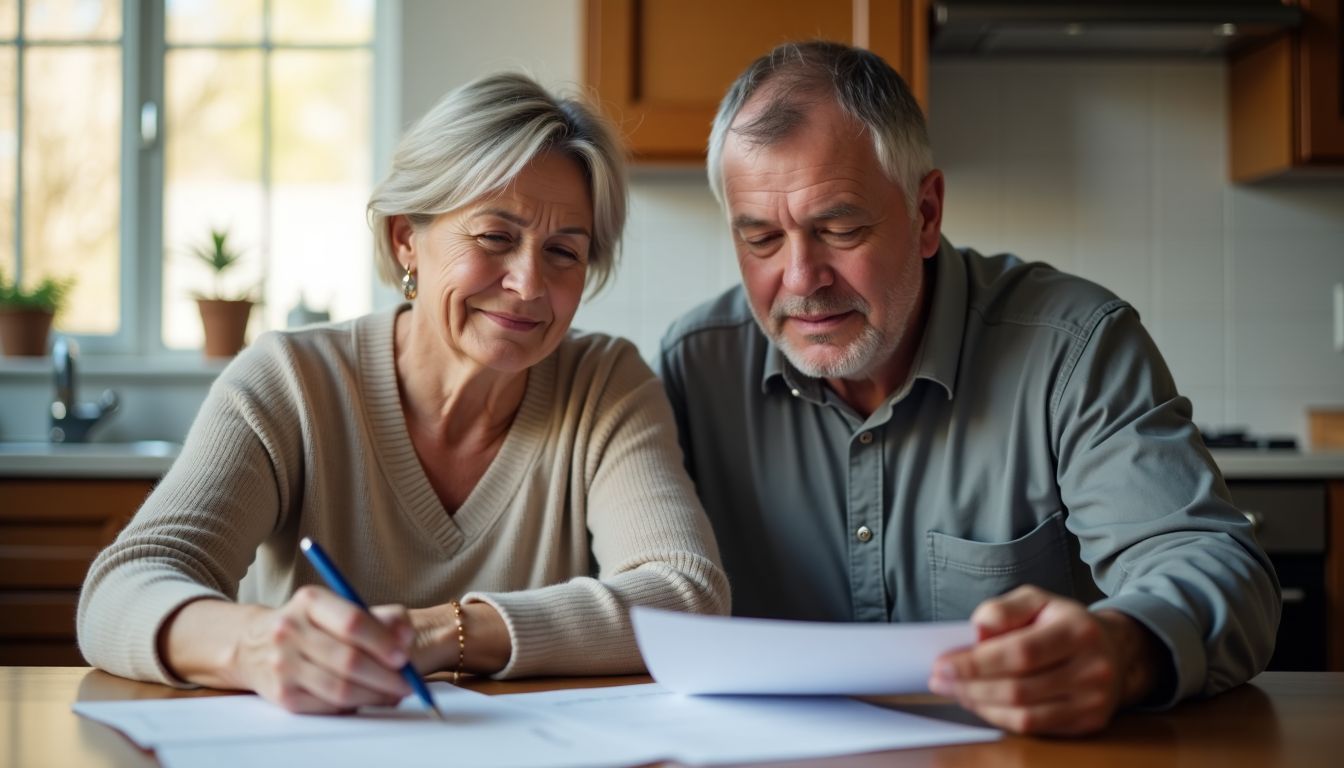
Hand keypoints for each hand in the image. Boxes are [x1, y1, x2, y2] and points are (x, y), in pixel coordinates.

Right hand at [231, 586, 415, 712]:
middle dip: (386, 676)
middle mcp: (290, 630)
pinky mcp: (281, 695)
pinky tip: (368, 700)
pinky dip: (354, 706)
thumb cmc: (312, 625)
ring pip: (340, 689)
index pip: (352, 622)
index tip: (404, 657)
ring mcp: (283, 664)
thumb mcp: (341, 607)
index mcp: (310, 601)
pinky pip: (327, 707)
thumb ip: (382, 617)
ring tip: (394, 694)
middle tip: (407, 683)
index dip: (383, 642)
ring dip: (375, 696)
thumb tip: (406, 636)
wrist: (254, 644)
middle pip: (348, 660)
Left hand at [928, 585, 1160, 734]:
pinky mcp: (1088, 723)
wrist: (1116, 652)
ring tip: (955, 691)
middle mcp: (1092, 669)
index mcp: (1078, 631)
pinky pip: (1034, 729)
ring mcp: (1093, 701)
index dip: (977, 663)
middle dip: (971, 687)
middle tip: (940, 680)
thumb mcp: (1036, 600)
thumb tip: (977, 632)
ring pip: (1024, 715)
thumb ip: (1003, 610)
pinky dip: (1000, 718)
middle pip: (1019, 689)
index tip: (943, 664)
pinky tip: (981, 703)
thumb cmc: (1063, 623)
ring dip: (981, 705)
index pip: (1021, 653)